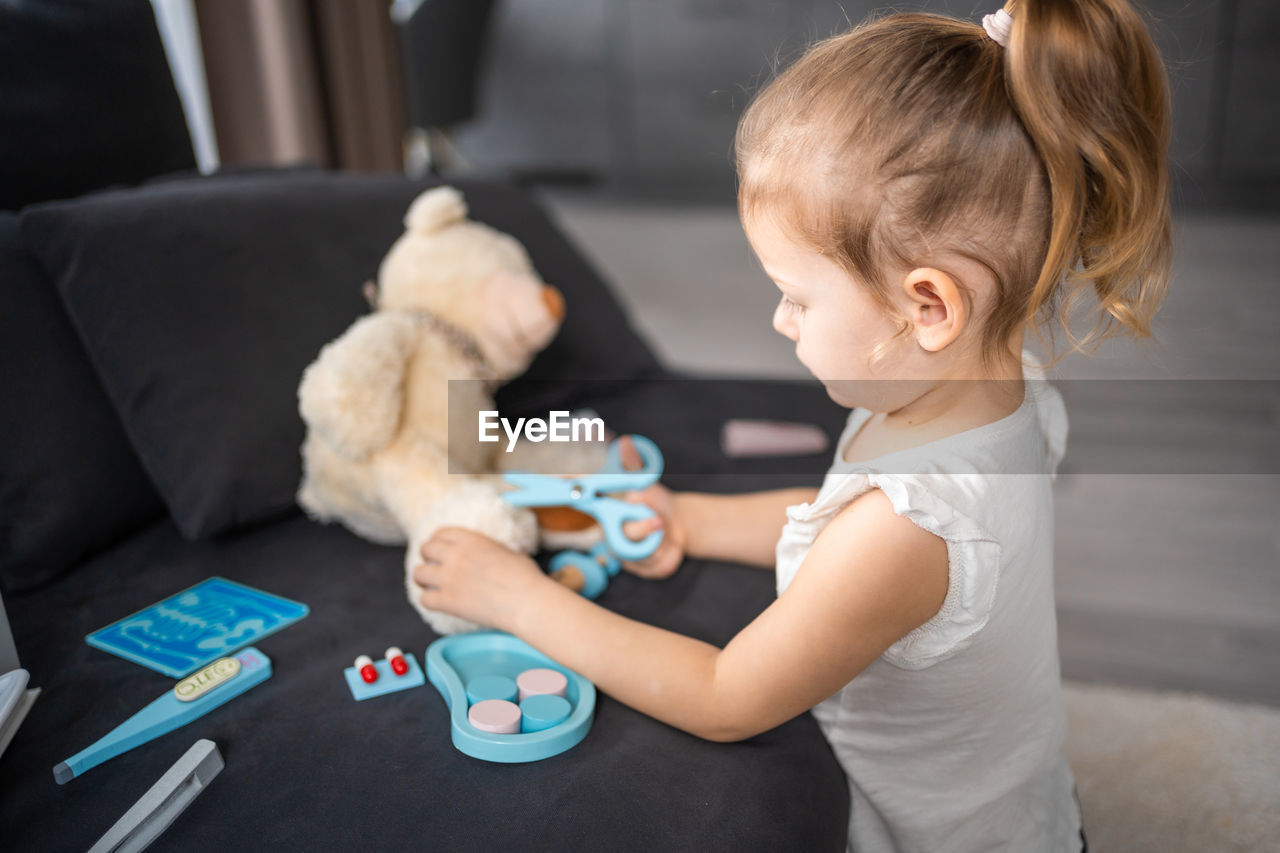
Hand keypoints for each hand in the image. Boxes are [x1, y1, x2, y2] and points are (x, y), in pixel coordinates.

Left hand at [412, 527, 546, 632]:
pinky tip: (438, 602)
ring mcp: (449, 578)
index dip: (438, 540)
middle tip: (434, 566)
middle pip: (426, 549)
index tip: (439, 547)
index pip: (441, 533)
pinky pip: (424, 599)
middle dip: (428, 557)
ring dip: (423, 578)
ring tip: (430, 584)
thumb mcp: (507, 551)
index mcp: (471, 540)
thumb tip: (486, 556)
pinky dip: (429, 600)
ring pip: (418, 574)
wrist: (526, 601)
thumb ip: (488, 550)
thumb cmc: (525, 577)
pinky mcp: (447, 601)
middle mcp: (455, 556)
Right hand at [615, 435, 687, 579]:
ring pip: (651, 559)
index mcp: (610, 521)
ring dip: (664, 543)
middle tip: (660, 522)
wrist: (675, 521)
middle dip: (653, 533)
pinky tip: (670, 545)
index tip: (657, 520)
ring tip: (662, 531)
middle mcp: (614, 543)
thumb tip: (626, 442)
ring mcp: (629, 561)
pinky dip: (672, 555)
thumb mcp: (645, 481)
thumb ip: (632, 464)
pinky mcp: (645, 571)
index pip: (618, 530)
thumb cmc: (654, 501)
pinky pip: (662, 568)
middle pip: (635, 547)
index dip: (639, 527)